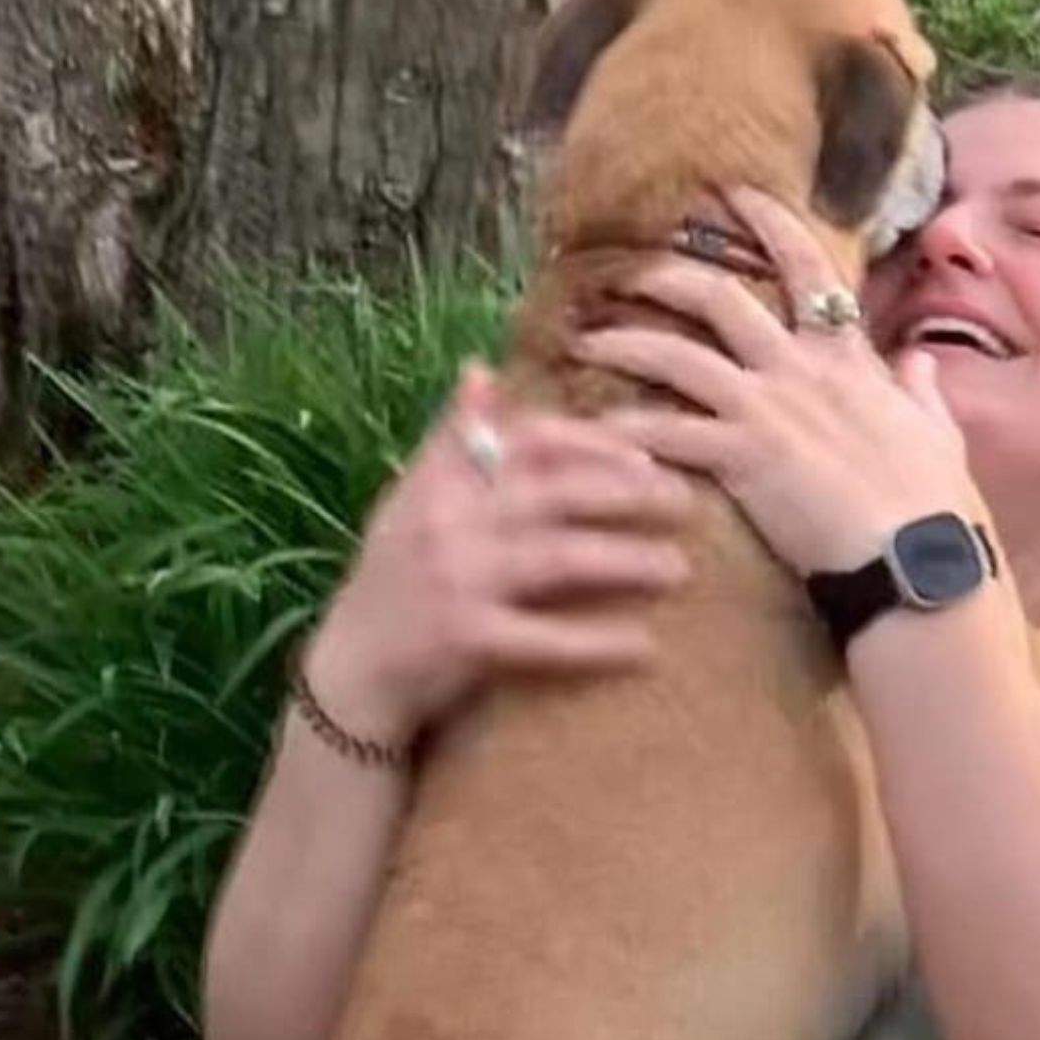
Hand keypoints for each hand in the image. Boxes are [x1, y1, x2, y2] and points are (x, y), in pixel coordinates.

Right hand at [305, 362, 693, 746]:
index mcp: (443, 482)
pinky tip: (646, 647)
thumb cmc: (398, 579)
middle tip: (686, 503)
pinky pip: (547, 639)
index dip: (594, 443)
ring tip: (679, 568)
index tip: (646, 454)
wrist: (353, 670)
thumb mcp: (414, 501)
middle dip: (629, 493)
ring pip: (560, 559)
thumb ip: (455, 442)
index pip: (528, 441)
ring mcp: (456, 580)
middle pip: (556, 493)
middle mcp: (447, 522)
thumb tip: (481, 369)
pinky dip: (599, 644)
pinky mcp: (466, 640)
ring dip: (628, 561)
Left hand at [574, 186, 1002, 584]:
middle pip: (716, 299)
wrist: (919, 557)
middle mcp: (799, 370)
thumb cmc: (934, 504)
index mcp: (848, 359)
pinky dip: (625, 430)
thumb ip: (921, 391)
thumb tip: (917, 361)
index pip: (807, 270)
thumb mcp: (938, 435)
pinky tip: (592, 430)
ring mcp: (766, 410)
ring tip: (582, 341)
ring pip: (675, 355)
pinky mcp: (742, 458)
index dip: (768, 222)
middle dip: (661, 276)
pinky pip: (666, 432)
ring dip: (622, 343)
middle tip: (621, 272)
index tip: (732, 194)